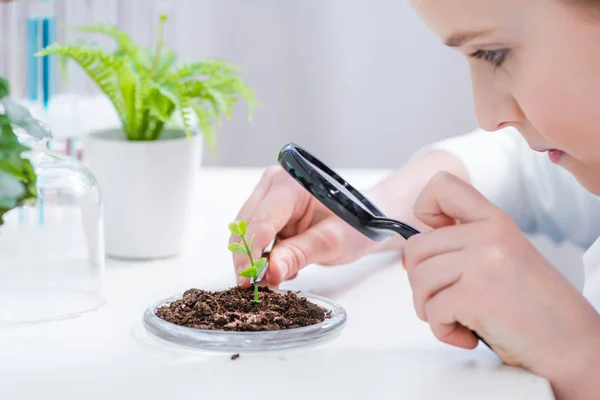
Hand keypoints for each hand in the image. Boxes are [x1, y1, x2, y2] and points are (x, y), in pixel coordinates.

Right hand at [230, 165, 375, 286]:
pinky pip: (253, 237)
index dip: (250, 252)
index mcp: (292, 185)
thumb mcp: (333, 242)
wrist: (366, 219)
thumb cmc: (356, 223)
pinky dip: (261, 257)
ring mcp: (269, 197)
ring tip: (274, 278)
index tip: (246, 280)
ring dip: (253, 259)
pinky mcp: (268, 212)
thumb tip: (271, 271)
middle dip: (248, 258)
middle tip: (255, 287)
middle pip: (246, 225)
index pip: (262, 220)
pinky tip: (281, 266)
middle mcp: (274, 185)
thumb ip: (300, 254)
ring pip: (245, 232)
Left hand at [403, 172, 599, 396]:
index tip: (433, 240)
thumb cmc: (535, 308)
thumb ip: (461, 247)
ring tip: (458, 318)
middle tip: (446, 301)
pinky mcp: (477, 293)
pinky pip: (431, 311)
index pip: (442, 186)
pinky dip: (443, 331)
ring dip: (429, 309)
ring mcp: (483, 261)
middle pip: (415, 248)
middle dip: (422, 284)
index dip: (423, 210)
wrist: (572, 344)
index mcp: (494, 220)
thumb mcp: (500, 259)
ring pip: (418, 280)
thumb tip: (408, 257)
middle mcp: (489, 234)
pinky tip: (469, 334)